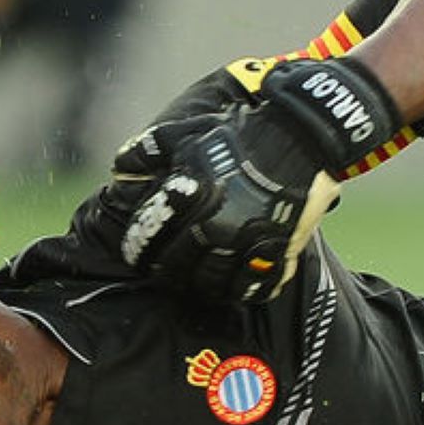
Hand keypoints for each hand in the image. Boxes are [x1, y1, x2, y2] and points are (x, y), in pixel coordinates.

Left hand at [115, 58, 400, 301]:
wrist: (302, 137)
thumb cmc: (242, 134)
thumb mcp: (190, 132)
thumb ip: (152, 150)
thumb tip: (121, 170)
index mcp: (192, 198)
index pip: (152, 237)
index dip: (139, 249)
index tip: (137, 255)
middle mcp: (217, 225)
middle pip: (180, 266)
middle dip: (167, 273)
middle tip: (164, 274)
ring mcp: (249, 242)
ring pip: (215, 282)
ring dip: (201, 286)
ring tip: (196, 285)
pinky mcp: (278, 250)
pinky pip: (254, 286)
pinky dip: (240, 292)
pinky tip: (232, 289)